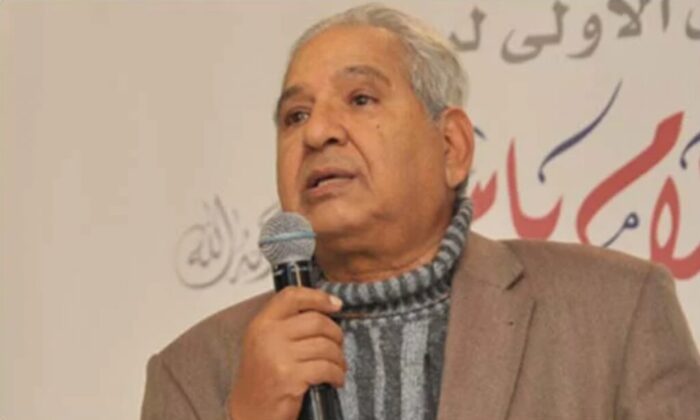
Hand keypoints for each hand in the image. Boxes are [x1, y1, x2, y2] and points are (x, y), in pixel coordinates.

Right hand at [228, 287, 345, 419]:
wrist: (249, 411)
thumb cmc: (262, 377)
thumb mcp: (265, 341)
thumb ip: (286, 323)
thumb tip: (325, 306)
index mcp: (262, 323)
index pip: (291, 296)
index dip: (317, 297)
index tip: (334, 304)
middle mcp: (268, 336)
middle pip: (316, 321)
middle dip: (335, 333)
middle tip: (338, 344)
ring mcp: (278, 357)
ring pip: (325, 346)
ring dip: (338, 357)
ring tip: (337, 365)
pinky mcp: (290, 378)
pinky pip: (326, 368)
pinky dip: (337, 374)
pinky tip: (335, 379)